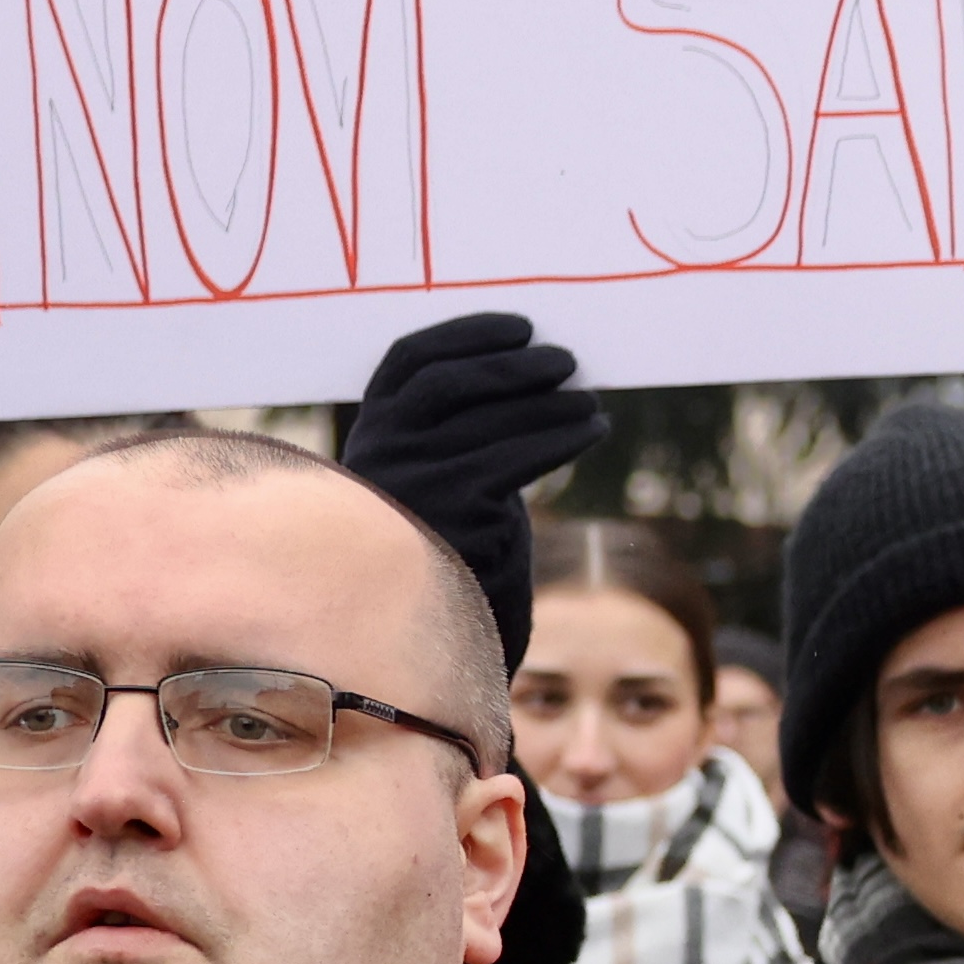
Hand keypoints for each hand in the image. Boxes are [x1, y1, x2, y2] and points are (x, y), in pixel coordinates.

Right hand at [336, 311, 603, 663]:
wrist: (443, 638)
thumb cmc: (455, 550)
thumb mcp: (446, 480)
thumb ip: (465, 432)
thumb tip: (539, 372)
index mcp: (371, 434)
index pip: (408, 362)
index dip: (465, 333)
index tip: (520, 325)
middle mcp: (382, 455)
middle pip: (449, 383)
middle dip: (512, 364)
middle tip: (566, 360)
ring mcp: (414, 484)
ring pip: (489, 420)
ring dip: (550, 402)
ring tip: (591, 401)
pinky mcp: (456, 515)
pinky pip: (517, 459)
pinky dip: (561, 436)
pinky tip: (592, 428)